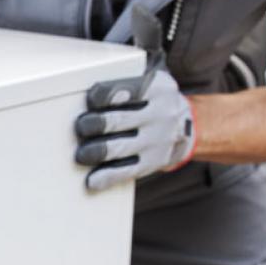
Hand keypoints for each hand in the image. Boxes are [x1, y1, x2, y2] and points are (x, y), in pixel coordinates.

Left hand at [76, 63, 196, 190]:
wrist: (184, 126)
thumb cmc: (150, 103)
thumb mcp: (147, 84)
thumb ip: (122, 86)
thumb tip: (86, 99)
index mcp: (156, 87)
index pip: (126, 90)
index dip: (104, 95)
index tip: (91, 99)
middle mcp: (160, 113)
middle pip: (119, 121)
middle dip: (94, 125)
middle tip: (81, 127)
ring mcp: (157, 141)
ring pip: (120, 148)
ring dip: (96, 152)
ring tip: (82, 154)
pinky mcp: (153, 163)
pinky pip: (127, 171)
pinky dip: (107, 177)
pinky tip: (93, 180)